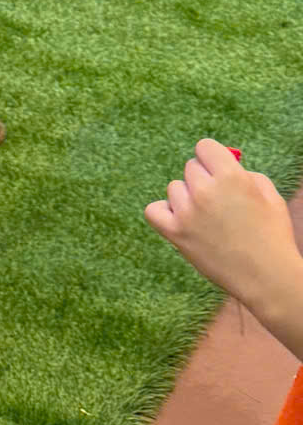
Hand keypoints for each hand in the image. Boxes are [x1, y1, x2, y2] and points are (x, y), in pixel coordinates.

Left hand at [145, 139, 301, 314]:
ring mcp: (187, 212)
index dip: (213, 159)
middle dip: (204, 180)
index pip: (204, 147)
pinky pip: (153, 210)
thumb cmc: (272, 236)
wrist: (268, 278)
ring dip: (187, 198)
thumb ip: (244, 173)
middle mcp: (205, 190)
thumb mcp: (269, 195)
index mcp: (230, 176)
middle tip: (221, 203)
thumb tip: (224, 162)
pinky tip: (182, 221)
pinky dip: (164, 213)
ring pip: (174, 188)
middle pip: (190, 168)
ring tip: (208, 218)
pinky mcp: (175, 233)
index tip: (220, 172)